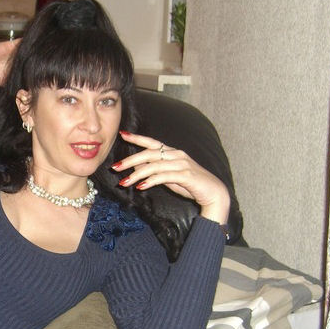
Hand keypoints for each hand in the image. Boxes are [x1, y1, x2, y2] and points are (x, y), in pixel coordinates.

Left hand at [112, 131, 230, 224]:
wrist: (214, 193)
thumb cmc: (191, 185)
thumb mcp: (169, 177)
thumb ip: (155, 171)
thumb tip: (136, 169)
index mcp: (172, 152)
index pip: (152, 142)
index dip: (137, 138)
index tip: (123, 135)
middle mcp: (176, 154)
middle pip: (149, 153)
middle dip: (130, 160)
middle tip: (115, 167)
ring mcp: (181, 164)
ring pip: (153, 166)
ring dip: (136, 175)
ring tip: (123, 182)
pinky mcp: (185, 175)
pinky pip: (163, 176)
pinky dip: (150, 181)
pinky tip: (141, 187)